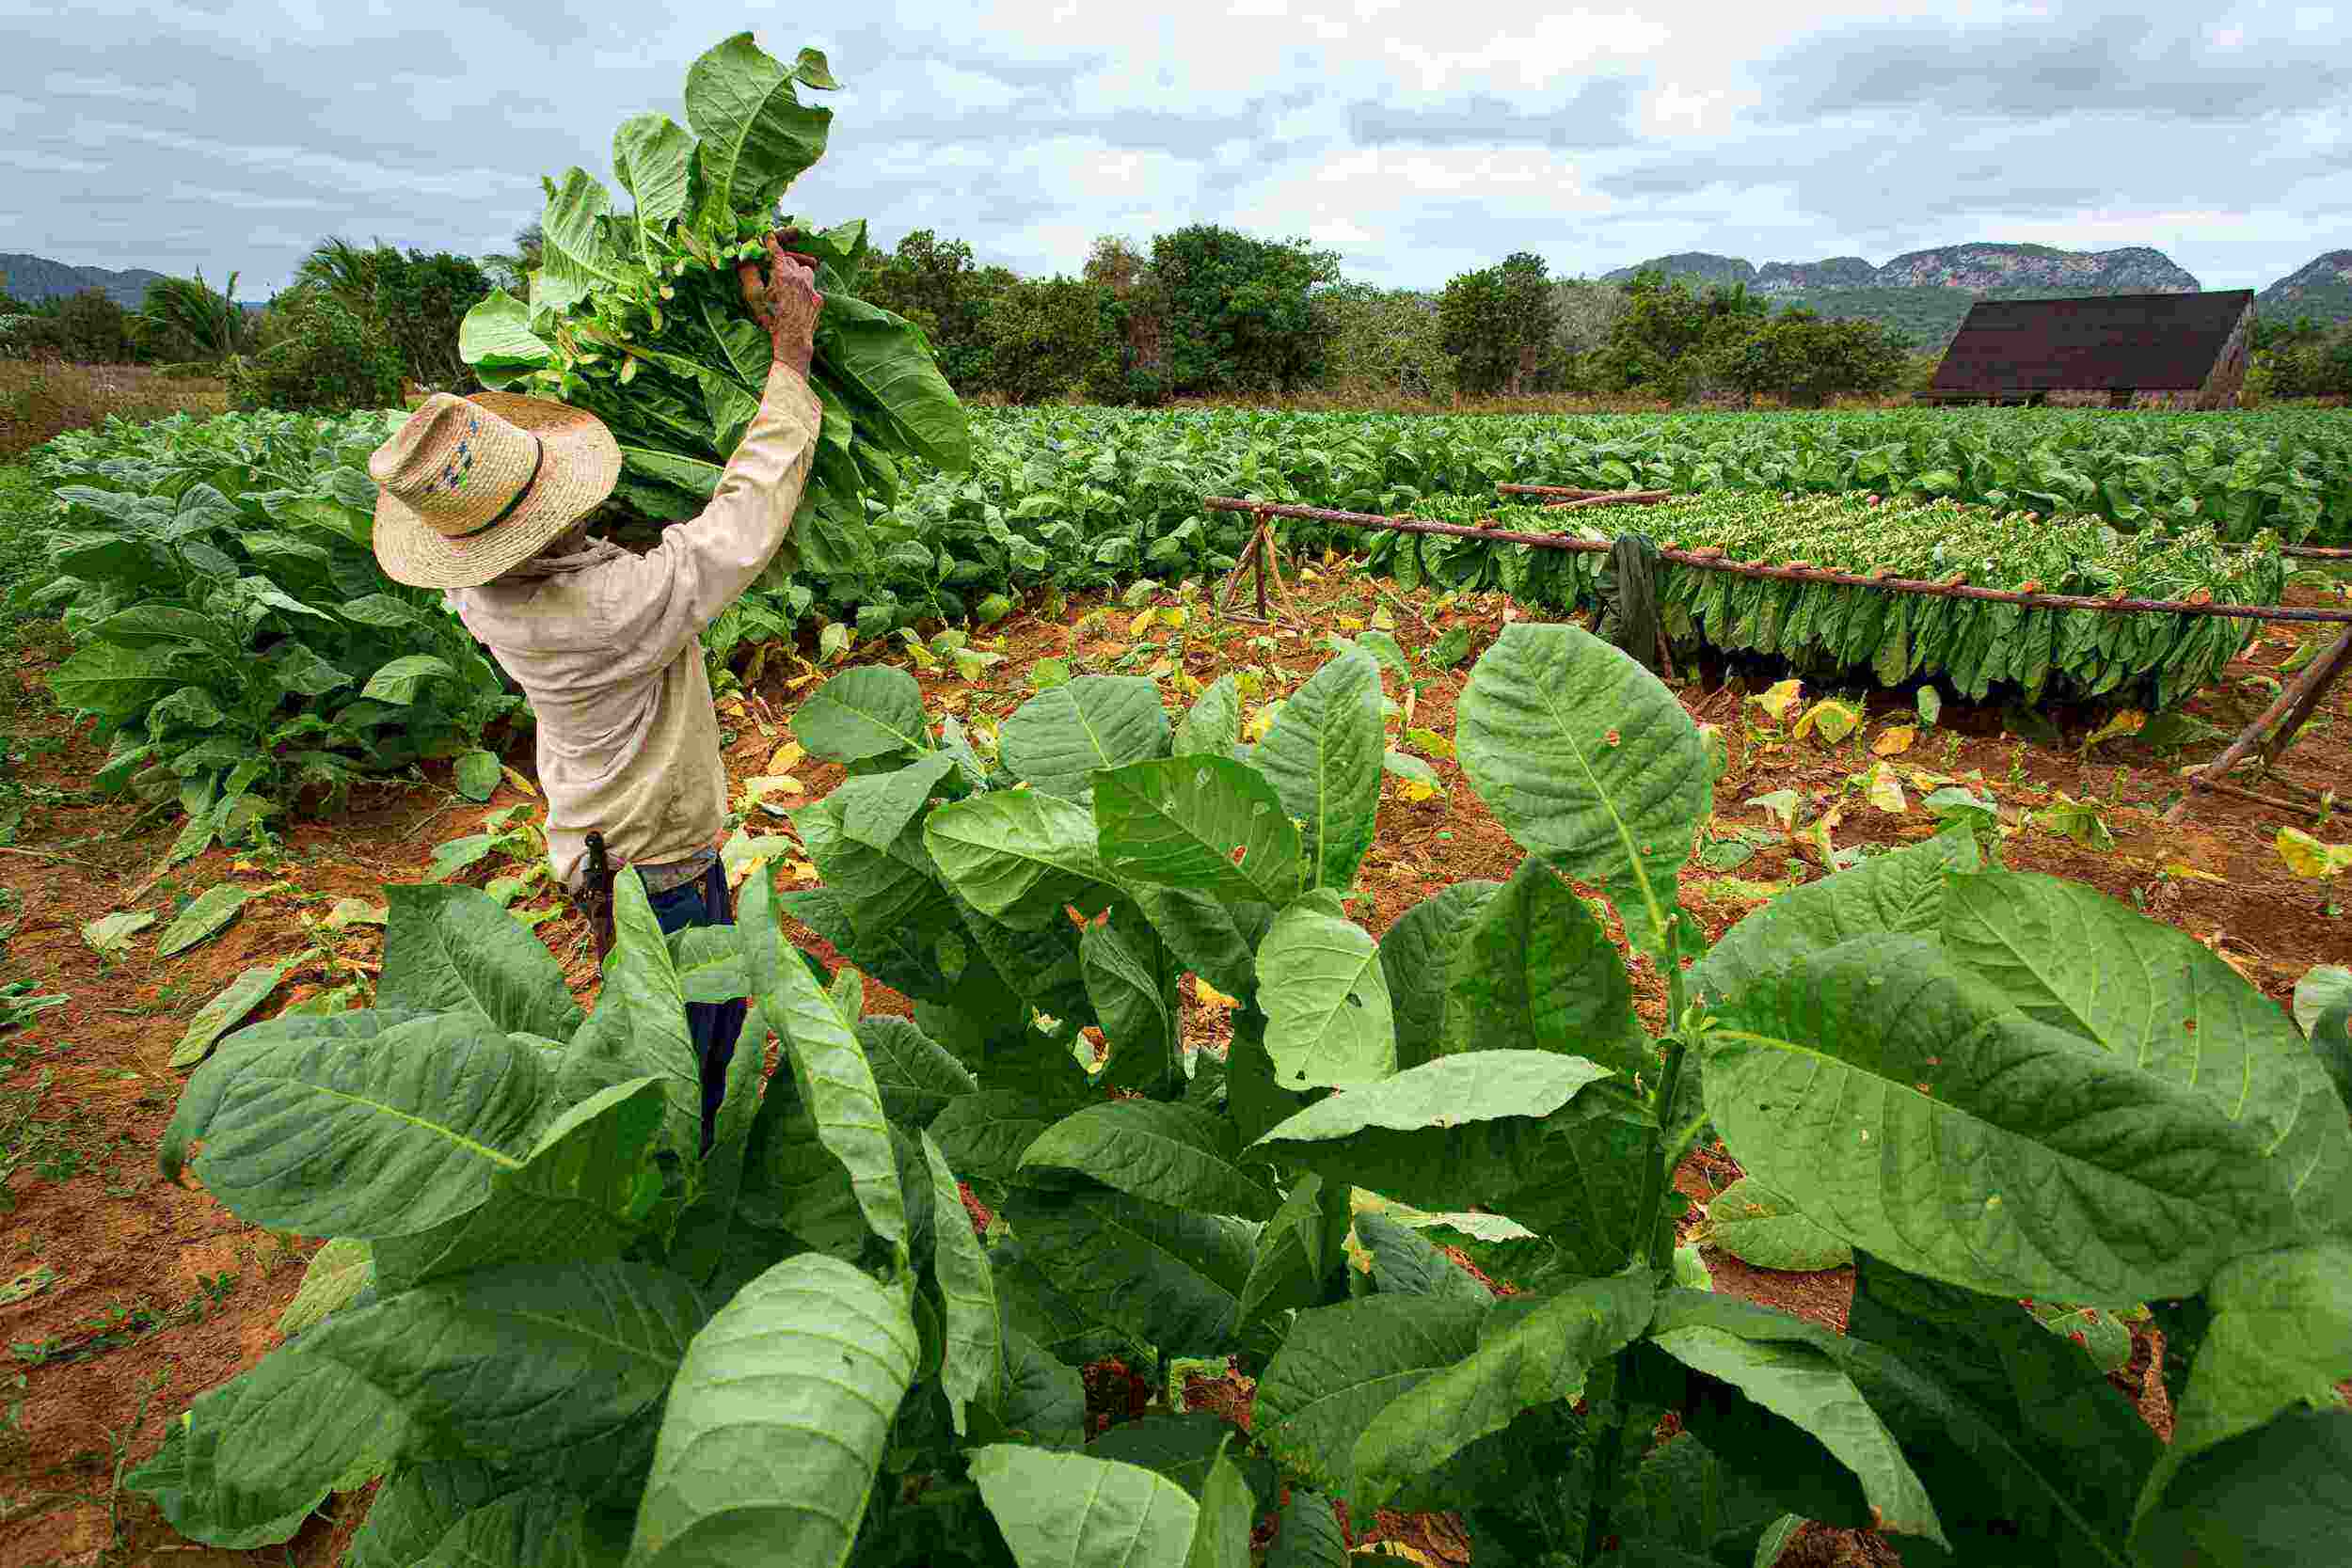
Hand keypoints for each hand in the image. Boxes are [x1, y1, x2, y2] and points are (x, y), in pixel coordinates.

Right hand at [736, 234, 821, 376]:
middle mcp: (800, 278)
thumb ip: (749, 276)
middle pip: (791, 261)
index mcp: (783, 275)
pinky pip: (811, 287)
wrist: (793, 342)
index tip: (768, 235)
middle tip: (774, 269)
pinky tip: (796, 299)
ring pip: (805, 271)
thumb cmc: (770, 321)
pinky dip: (804, 289)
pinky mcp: (818, 300)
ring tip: (788, 282)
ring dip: (797, 273)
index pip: (777, 252)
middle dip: (783, 262)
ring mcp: (812, 289)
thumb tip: (744, 260)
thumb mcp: (755, 298)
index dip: (771, 242)